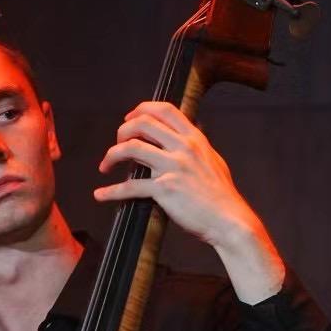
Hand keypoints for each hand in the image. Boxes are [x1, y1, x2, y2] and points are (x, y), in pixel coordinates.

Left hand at [94, 101, 284, 303]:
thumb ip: (198, 146)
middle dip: (122, 131)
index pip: (164, 110)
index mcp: (194, 138)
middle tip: (115, 144)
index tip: (129, 119)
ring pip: (131, 149)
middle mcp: (183, 148)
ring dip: (111, 155)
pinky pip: (129, 187)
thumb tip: (194, 132)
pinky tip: (100, 195)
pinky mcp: (165, 190)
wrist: (229, 220)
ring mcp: (173, 167)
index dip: (141, 110)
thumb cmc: (221, 195)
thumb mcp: (213, 160)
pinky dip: (110, 192)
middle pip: (142, 124)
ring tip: (105, 166)